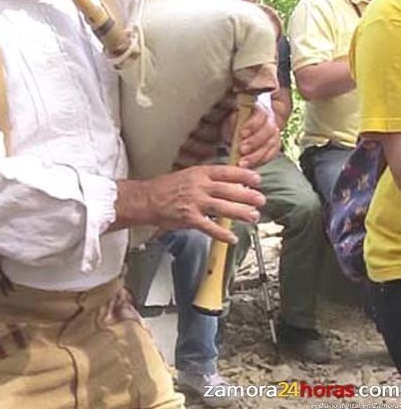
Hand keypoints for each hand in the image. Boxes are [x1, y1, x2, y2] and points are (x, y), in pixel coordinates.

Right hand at [115, 165, 264, 242]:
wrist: (146, 199)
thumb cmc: (166, 188)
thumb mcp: (188, 175)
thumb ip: (207, 179)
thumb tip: (229, 185)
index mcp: (199, 173)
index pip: (226, 171)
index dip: (244, 175)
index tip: (257, 179)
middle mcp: (198, 186)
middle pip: (228, 190)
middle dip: (247, 195)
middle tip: (261, 200)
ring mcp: (194, 202)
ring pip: (223, 207)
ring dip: (240, 212)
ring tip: (253, 216)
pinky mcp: (189, 218)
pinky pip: (209, 227)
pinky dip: (222, 233)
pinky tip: (232, 237)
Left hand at [221, 102, 280, 168]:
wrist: (239, 129)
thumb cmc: (233, 122)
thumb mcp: (229, 119)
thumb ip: (232, 121)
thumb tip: (235, 127)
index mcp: (259, 109)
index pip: (261, 114)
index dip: (253, 124)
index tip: (242, 134)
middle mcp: (270, 120)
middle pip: (269, 130)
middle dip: (255, 142)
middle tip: (242, 150)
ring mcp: (274, 133)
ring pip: (271, 144)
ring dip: (257, 155)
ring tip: (243, 162)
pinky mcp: (275, 145)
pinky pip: (272, 154)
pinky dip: (261, 160)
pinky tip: (251, 165)